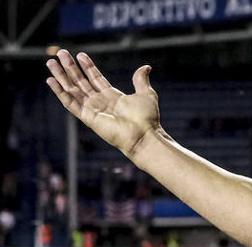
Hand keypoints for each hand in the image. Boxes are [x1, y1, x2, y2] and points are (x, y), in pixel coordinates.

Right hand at [45, 49, 159, 158]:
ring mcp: (92, 109)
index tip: (80, 54)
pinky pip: (69, 103)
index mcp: (112, 96)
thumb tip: (146, 67)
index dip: (87, 66)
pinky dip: (59, 92)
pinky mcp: (87, 117)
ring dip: (61, 76)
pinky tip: (50, 81)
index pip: (95, 78)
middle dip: (70, 67)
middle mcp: (100, 102)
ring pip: (72, 90)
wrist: (144, 134)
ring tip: (51, 62)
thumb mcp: (146, 94)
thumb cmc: (147, 118)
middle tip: (61, 53)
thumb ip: (141, 80)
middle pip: (81, 81)